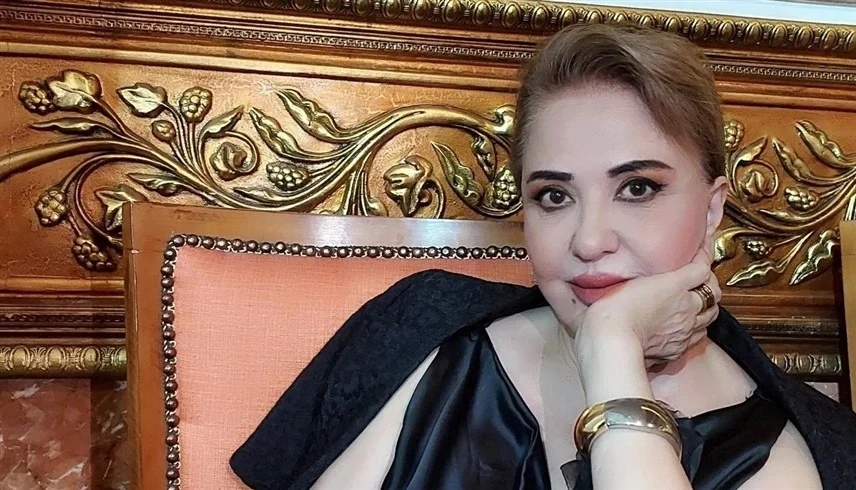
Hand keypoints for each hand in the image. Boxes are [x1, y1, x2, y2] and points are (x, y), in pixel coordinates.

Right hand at [574, 248, 721, 368]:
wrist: (611, 349)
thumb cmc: (607, 315)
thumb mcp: (607, 288)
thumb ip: (609, 279)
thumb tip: (573, 281)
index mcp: (673, 285)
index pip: (701, 266)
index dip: (703, 256)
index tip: (701, 247)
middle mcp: (684, 307)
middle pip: (712, 290)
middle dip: (707, 284)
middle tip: (697, 279)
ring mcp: (684, 330)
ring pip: (710, 314)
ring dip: (705, 307)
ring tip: (694, 303)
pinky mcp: (677, 349)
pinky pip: (698, 336)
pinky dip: (696, 329)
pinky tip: (684, 327)